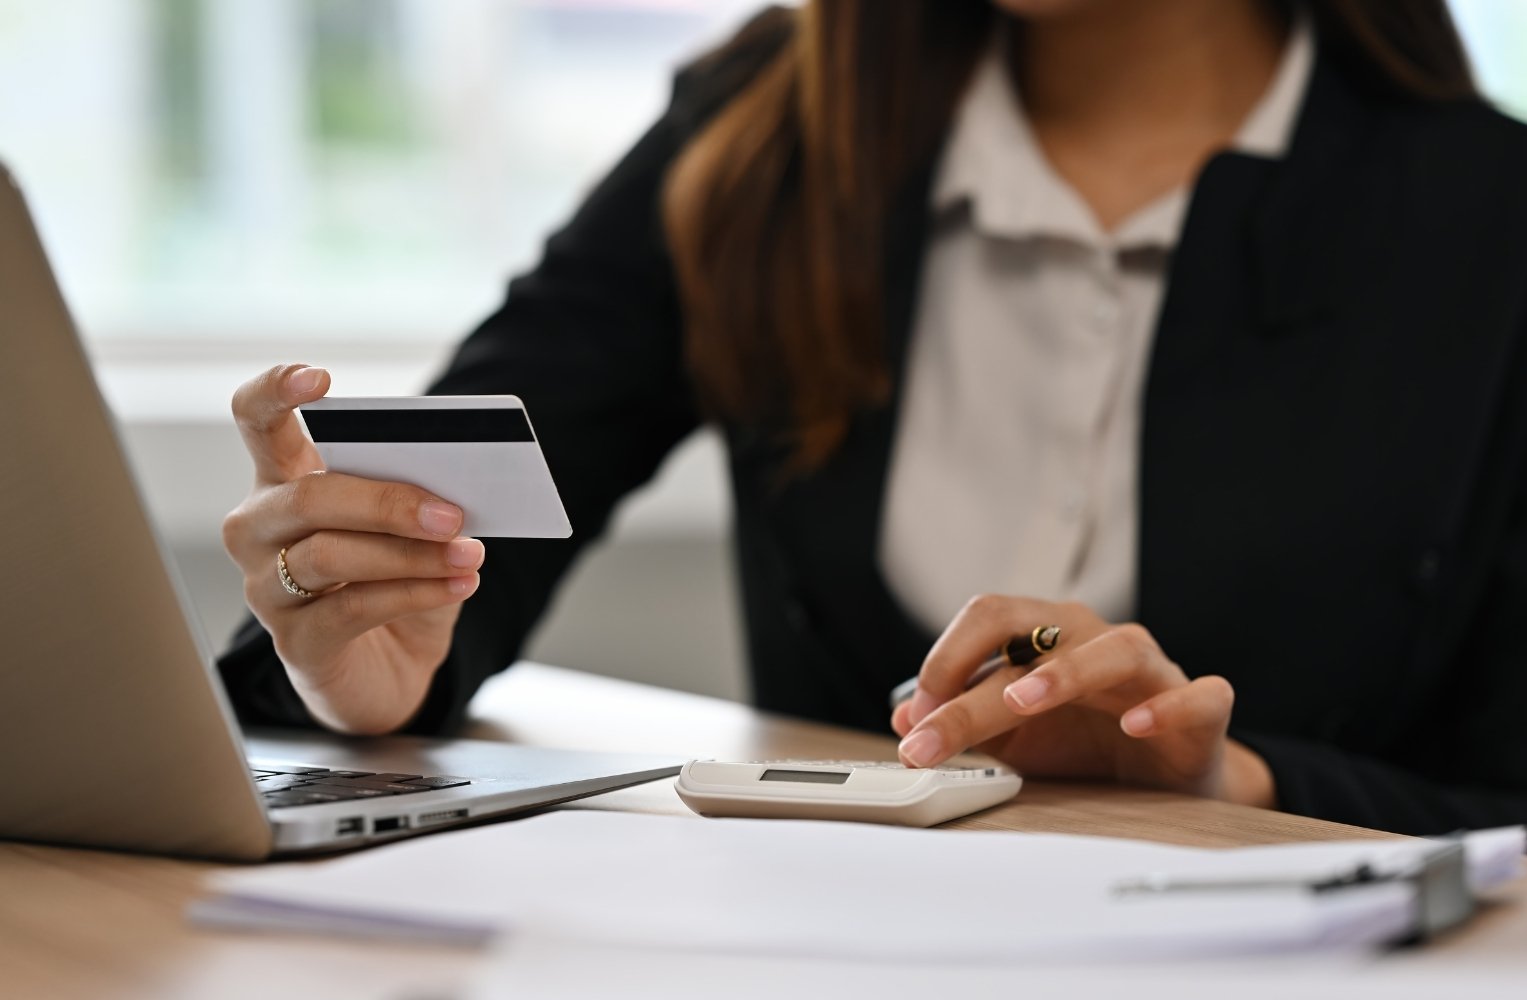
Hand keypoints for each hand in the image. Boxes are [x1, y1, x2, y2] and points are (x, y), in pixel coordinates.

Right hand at [221, 364, 483, 734]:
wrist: (389, 671)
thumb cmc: (393, 582)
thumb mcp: (409, 531)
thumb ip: (418, 498)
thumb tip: (455, 485)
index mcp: (282, 481)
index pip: (256, 421)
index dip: (275, 392)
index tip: (318, 378)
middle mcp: (260, 530)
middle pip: (308, 497)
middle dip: (388, 501)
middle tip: (452, 511)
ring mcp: (267, 589)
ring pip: (330, 555)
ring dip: (411, 553)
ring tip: (469, 553)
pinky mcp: (296, 642)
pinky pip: (352, 608)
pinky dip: (414, 593)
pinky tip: (458, 586)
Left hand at [889, 596, 1274, 806]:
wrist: (1164, 776)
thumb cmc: (1085, 742)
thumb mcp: (1011, 736)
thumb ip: (962, 719)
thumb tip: (904, 715)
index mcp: (1047, 636)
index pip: (987, 620)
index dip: (943, 661)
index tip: (913, 717)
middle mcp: (1095, 640)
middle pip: (1033, 632)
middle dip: (972, 680)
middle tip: (930, 728)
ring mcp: (1152, 670)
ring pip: (1115, 650)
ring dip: (1065, 673)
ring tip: (1021, 702)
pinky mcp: (1202, 708)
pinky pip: (1196, 696)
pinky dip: (1167, 707)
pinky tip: (1135, 726)